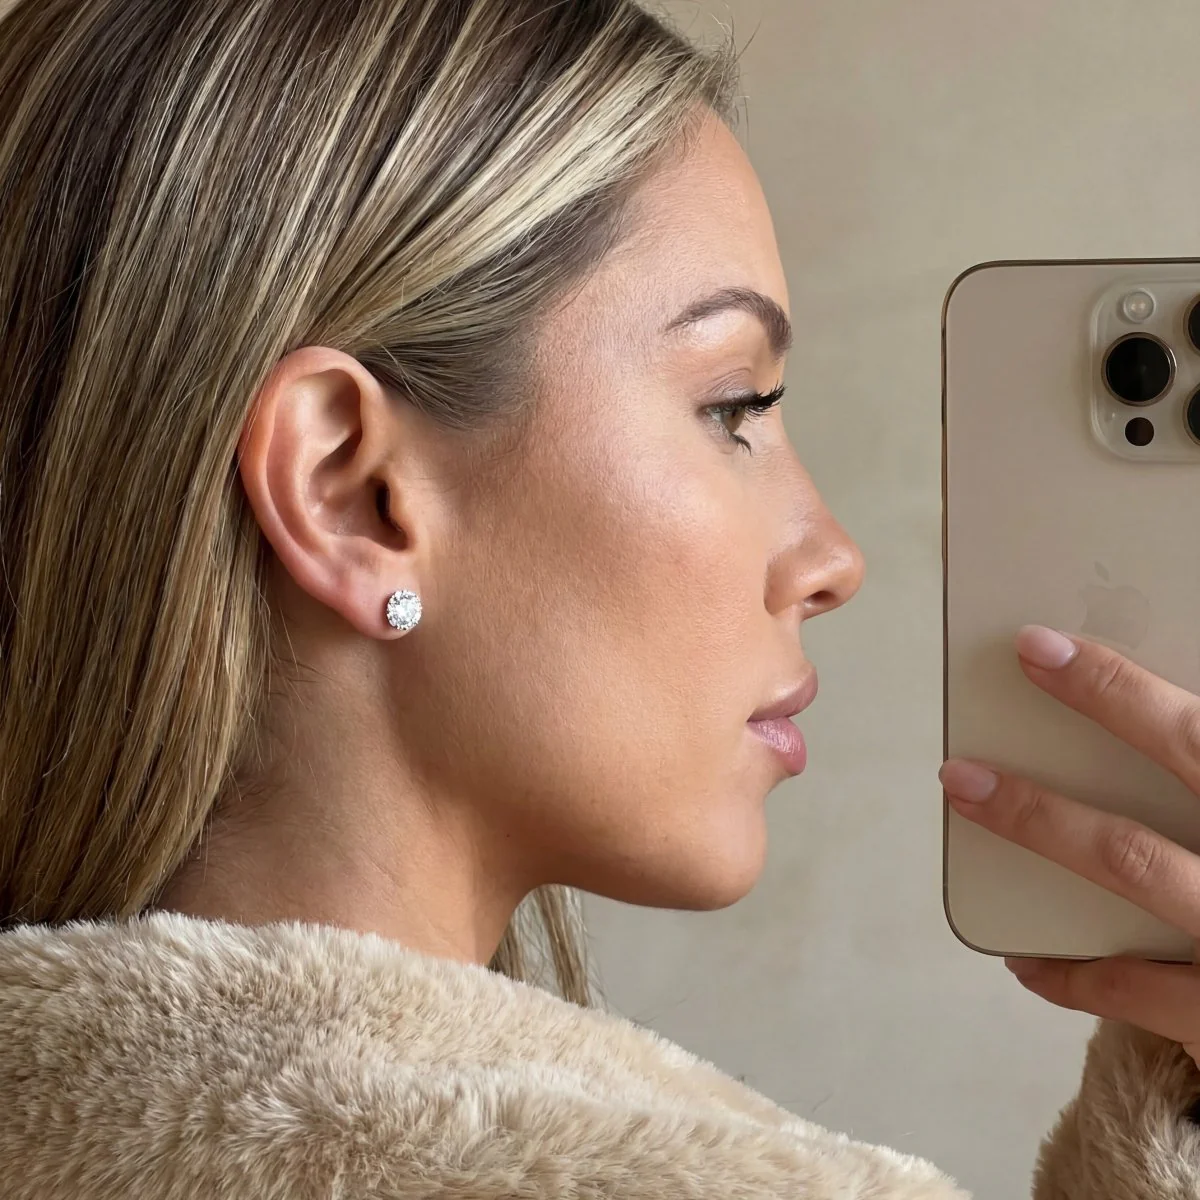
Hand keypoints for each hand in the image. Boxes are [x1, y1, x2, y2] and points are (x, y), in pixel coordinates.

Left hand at [939, 624, 1199, 1070]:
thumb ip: (1196, 766)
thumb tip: (1145, 717)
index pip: (1199, 730)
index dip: (1118, 683)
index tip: (1041, 646)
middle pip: (1185, 762)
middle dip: (1098, 707)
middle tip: (1008, 686)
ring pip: (1136, 862)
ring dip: (1041, 822)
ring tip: (966, 788)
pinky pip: (1134, 989)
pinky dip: (1070, 970)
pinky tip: (1023, 957)